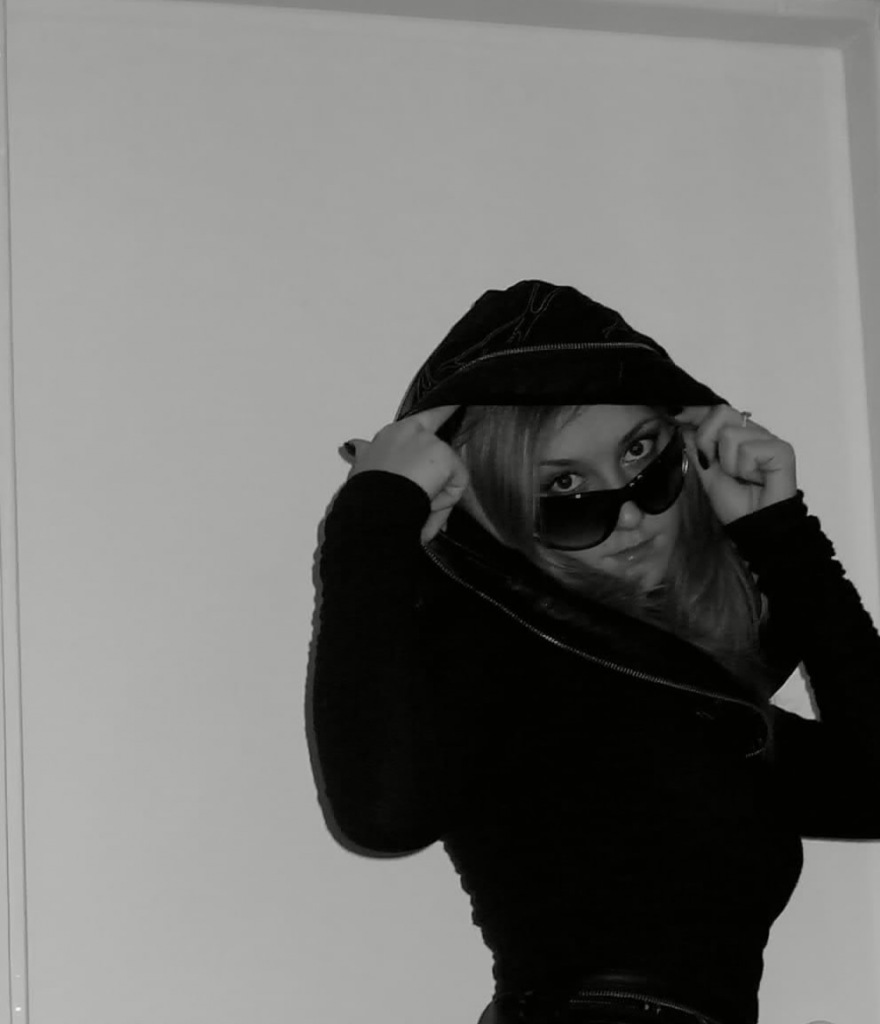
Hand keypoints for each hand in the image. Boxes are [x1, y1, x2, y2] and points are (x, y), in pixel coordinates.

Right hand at [340, 405, 468, 542]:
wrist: (376, 505)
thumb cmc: (365, 490)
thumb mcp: (359, 467)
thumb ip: (362, 452)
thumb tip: (348, 445)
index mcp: (393, 433)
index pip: (421, 419)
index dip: (442, 411)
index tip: (456, 402)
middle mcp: (413, 430)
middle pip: (439, 452)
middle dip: (436, 476)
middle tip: (422, 495)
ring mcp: (431, 441)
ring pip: (448, 472)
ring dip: (437, 492)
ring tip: (416, 502)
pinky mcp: (445, 457)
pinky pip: (458, 483)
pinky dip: (447, 500)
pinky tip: (426, 503)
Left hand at [674, 405, 796, 524]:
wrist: (754, 525)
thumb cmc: (736, 502)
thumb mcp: (707, 472)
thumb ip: (698, 448)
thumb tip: (684, 425)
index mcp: (739, 434)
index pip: (716, 411)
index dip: (695, 411)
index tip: (674, 414)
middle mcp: (754, 432)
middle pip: (721, 413)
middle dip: (707, 440)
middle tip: (716, 464)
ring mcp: (769, 439)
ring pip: (730, 433)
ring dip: (728, 463)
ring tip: (741, 476)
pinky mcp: (782, 450)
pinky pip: (748, 449)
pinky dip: (744, 468)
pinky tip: (755, 479)